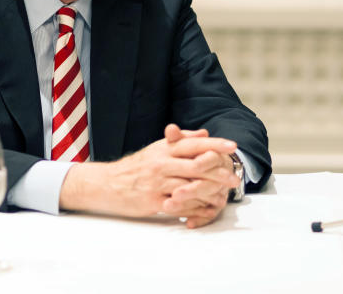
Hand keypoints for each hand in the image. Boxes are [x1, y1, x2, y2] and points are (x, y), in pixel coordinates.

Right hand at [59, 124, 239, 223]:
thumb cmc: (137, 166)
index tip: (232, 146)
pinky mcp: (154, 201)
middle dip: (219, 172)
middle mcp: (163, 163)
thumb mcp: (158, 148)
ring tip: (223, 195)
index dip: (215, 144)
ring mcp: (158, 183)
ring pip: (191, 186)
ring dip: (210, 192)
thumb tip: (204, 133)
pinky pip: (180, 204)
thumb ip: (182, 140)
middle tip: (234, 178)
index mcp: (165, 148)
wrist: (107, 184)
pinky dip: (194, 207)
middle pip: (197, 165)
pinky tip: (205, 208)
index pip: (195, 143)